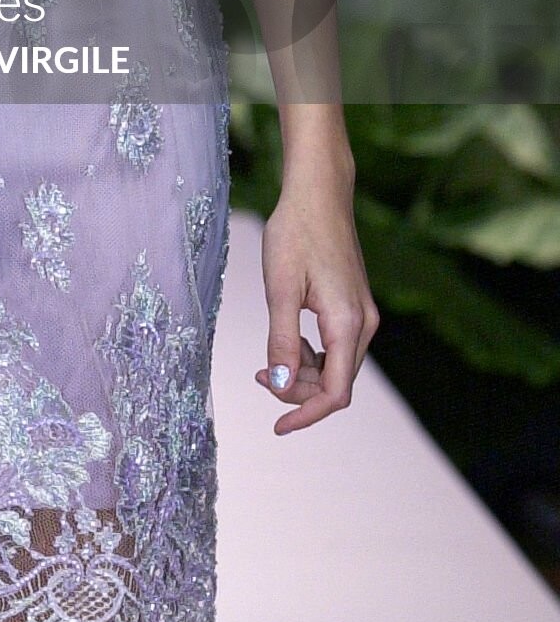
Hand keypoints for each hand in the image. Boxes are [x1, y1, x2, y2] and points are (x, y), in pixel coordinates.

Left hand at [255, 159, 379, 434]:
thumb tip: (279, 387)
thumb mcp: (280, 289)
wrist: (318, 193)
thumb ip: (281, 340)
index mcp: (347, 324)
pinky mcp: (354, 305)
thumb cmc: (295, 233)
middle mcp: (363, 324)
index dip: (306, 414)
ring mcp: (362, 314)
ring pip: (335, 365)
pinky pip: (335, 346)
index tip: (278, 427)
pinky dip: (310, 352)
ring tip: (268, 354)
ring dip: (302, 371)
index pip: (335, 393)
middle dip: (297, 389)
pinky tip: (287, 337)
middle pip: (335, 382)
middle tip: (259, 373)